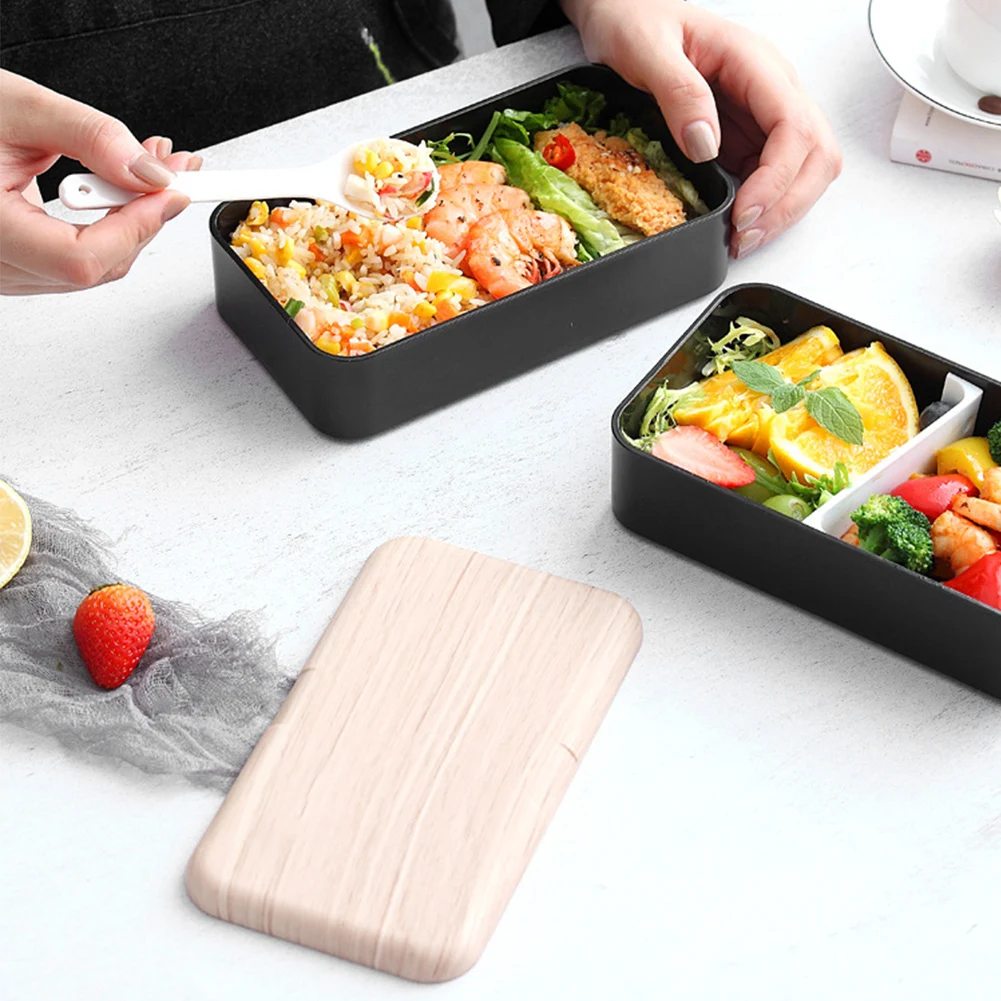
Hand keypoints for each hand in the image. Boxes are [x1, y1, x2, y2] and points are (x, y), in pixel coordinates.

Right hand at [0, 70, 201, 294]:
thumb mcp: (19, 108)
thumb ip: (90, 138)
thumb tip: (150, 173)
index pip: (81, 258)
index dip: (136, 228)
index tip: (170, 192)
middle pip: (97, 265)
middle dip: (145, 216)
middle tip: (173, 170)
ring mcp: (6, 270)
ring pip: (94, 267)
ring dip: (134, 220)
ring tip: (151, 169)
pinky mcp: (19, 264)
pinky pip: (79, 259)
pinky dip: (111, 225)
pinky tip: (124, 189)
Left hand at [560, 0, 841, 256]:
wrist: (620, 12)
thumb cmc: (634, 19)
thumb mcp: (646, 49)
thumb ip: (678, 92)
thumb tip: (706, 144)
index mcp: (754, 62)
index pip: (794, 126)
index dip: (777, 179)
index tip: (745, 213)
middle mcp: (769, 87)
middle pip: (816, 152)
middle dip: (787, 203)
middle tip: (745, 237)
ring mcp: (760, 112)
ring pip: (804, 167)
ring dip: (781, 209)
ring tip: (742, 239)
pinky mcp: (745, 134)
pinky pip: (772, 173)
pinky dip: (764, 204)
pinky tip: (737, 222)